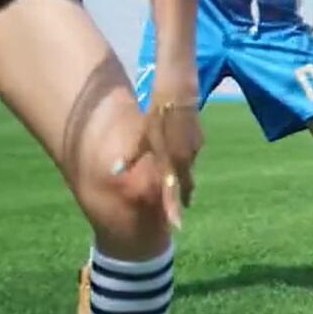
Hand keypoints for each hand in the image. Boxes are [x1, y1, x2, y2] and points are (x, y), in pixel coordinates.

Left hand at [115, 94, 201, 229]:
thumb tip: (115, 171)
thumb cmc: (157, 111)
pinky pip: (190, 154)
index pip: (173, 189)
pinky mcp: (197, 135)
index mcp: (172, 159)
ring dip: (184, 178)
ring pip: (188, 167)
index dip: (173, 208)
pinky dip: (185, 161)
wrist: (179, 88)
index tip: (176, 225)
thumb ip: (132, 155)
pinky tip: (181, 160)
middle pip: (185, 181)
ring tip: (183, 189)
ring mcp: (194, 145)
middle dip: (182, 196)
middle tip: (182, 208)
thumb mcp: (141, 134)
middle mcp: (186, 156)